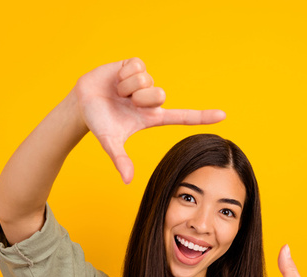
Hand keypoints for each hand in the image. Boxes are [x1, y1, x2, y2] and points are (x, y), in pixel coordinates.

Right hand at [73, 57, 225, 183]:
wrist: (82, 103)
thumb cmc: (99, 123)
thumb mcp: (110, 142)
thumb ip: (120, 160)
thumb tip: (128, 180)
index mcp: (153, 117)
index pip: (183, 117)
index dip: (202, 116)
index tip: (223, 116)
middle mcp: (152, 99)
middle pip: (160, 94)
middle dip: (140, 98)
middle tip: (126, 103)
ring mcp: (145, 82)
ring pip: (147, 80)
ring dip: (128, 87)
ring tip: (118, 93)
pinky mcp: (135, 66)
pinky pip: (137, 66)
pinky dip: (123, 74)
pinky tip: (116, 79)